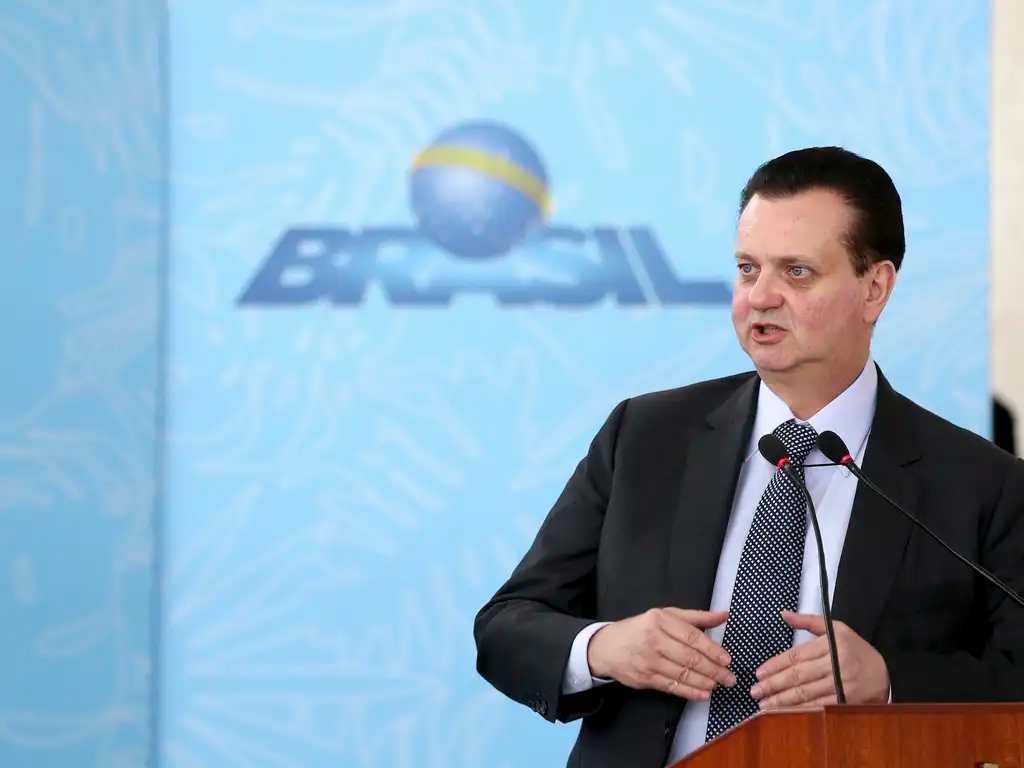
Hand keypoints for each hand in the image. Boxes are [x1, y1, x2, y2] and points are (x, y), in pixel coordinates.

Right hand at [587, 607, 734, 699]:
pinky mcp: (644, 678)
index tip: (727, 659)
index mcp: (660, 620)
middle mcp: (653, 639)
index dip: (712, 649)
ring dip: (705, 682)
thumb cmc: (640, 629)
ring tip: (719, 685)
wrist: (606, 646)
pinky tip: (703, 693)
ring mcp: (648, 660)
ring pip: (683, 674)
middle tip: (729, 677)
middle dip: (713, 670)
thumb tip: (724, 615)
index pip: (692, 636)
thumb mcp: (665, 616)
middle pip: (690, 657)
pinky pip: (672, 686)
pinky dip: (690, 692)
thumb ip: (695, 617)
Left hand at [750, 610, 889, 707]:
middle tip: (755, 690)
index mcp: (832, 644)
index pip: (797, 656)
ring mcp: (842, 684)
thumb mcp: (835, 629)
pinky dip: (801, 710)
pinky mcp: (846, 701)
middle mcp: (836, 664)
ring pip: (807, 693)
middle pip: (799, 676)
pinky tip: (786, 712)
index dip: (776, 665)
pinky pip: (819, 706)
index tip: (759, 673)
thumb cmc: (856, 649)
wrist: (885, 673)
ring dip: (783, 700)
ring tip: (764, 704)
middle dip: (774, 684)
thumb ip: (807, 621)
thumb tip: (784, 614)